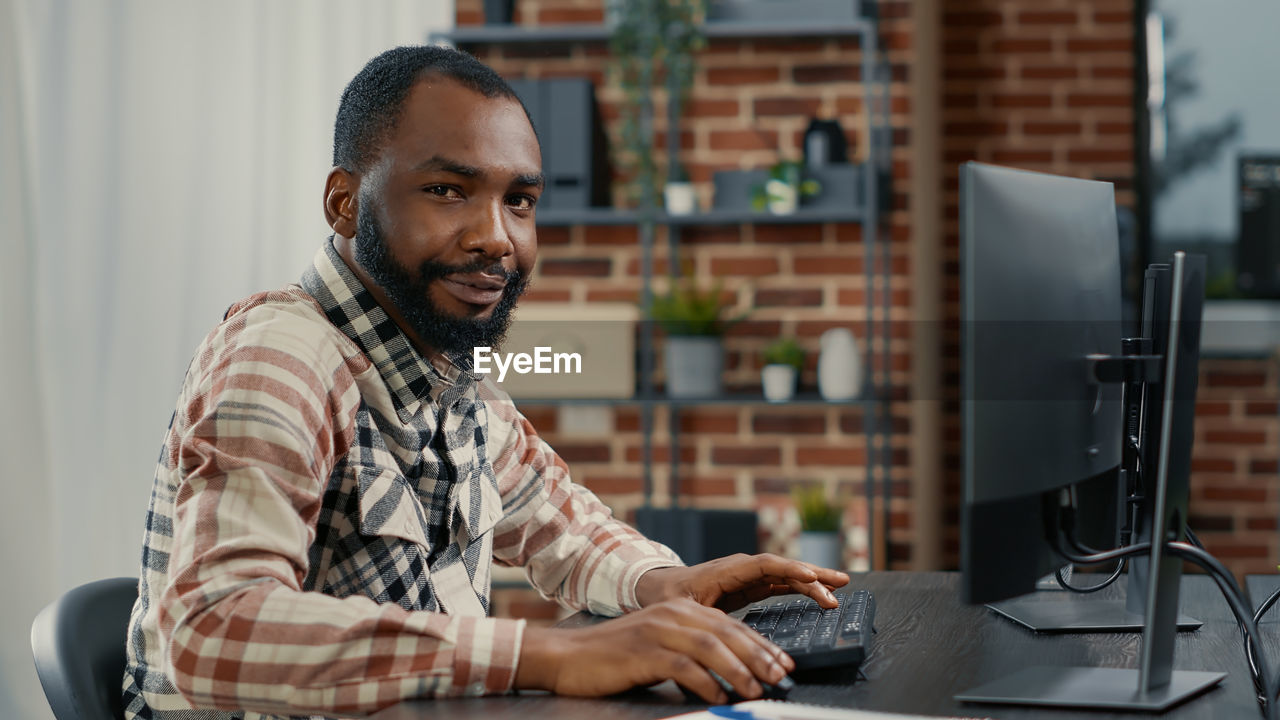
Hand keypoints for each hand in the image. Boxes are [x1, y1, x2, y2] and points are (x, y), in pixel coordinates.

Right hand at [515, 598, 794, 702]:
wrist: (569, 656)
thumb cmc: (616, 657)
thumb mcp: (659, 646)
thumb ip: (692, 651)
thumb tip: (732, 673)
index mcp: (680, 608)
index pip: (730, 624)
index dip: (761, 645)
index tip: (783, 664)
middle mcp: (673, 613)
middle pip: (727, 632)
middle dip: (759, 656)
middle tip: (780, 677)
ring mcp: (658, 630)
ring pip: (711, 647)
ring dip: (739, 670)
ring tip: (757, 690)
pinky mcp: (644, 651)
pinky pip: (684, 666)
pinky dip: (706, 683)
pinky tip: (719, 697)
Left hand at [634, 553, 850, 612]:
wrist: (657, 587)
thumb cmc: (668, 595)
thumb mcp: (682, 608)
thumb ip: (704, 618)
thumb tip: (724, 634)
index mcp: (727, 570)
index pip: (764, 565)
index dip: (789, 570)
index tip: (811, 578)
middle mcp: (741, 568)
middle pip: (783, 567)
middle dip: (812, 575)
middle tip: (840, 584)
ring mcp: (748, 576)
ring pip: (786, 575)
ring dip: (813, 580)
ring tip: (841, 585)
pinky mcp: (750, 586)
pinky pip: (781, 584)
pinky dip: (801, 587)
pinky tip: (819, 592)